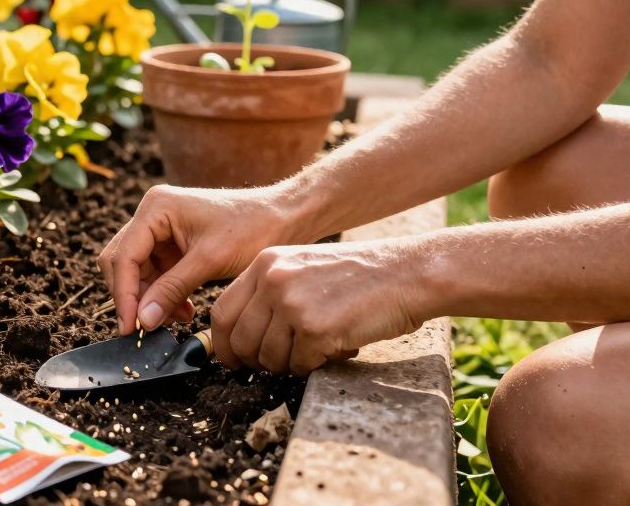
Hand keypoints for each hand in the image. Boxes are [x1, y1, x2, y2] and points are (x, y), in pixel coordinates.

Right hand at [97, 184, 305, 335]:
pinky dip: (164, 294)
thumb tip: (143, 320)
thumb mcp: (209, 261)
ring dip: (151, 298)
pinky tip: (183, 310)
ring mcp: (160, 227)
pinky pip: (155, 272)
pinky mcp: (172, 241)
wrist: (283, 217)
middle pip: (122, 261)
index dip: (124, 294)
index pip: (124, 256)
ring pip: (137, 270)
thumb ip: (172, 289)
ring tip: (176, 319)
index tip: (130, 327)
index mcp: (156, 208)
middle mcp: (152, 213)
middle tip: (144, 329)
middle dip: (133, 296)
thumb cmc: (252, 229)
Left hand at [209, 239, 434, 374]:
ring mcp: (292, 304)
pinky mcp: (315, 329)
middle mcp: (273, 280)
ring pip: (269, 358)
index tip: (232, 359)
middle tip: (277, 364)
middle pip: (240, 340)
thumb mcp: (303, 267)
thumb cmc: (360, 277)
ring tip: (317, 348)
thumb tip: (242, 337)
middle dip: (255, 361)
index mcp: (265, 263)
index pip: (221, 312)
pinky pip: (300, 365)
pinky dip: (315, 365)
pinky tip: (337, 347)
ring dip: (290, 363)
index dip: (223, 343)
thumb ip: (270, 293)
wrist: (407, 273)